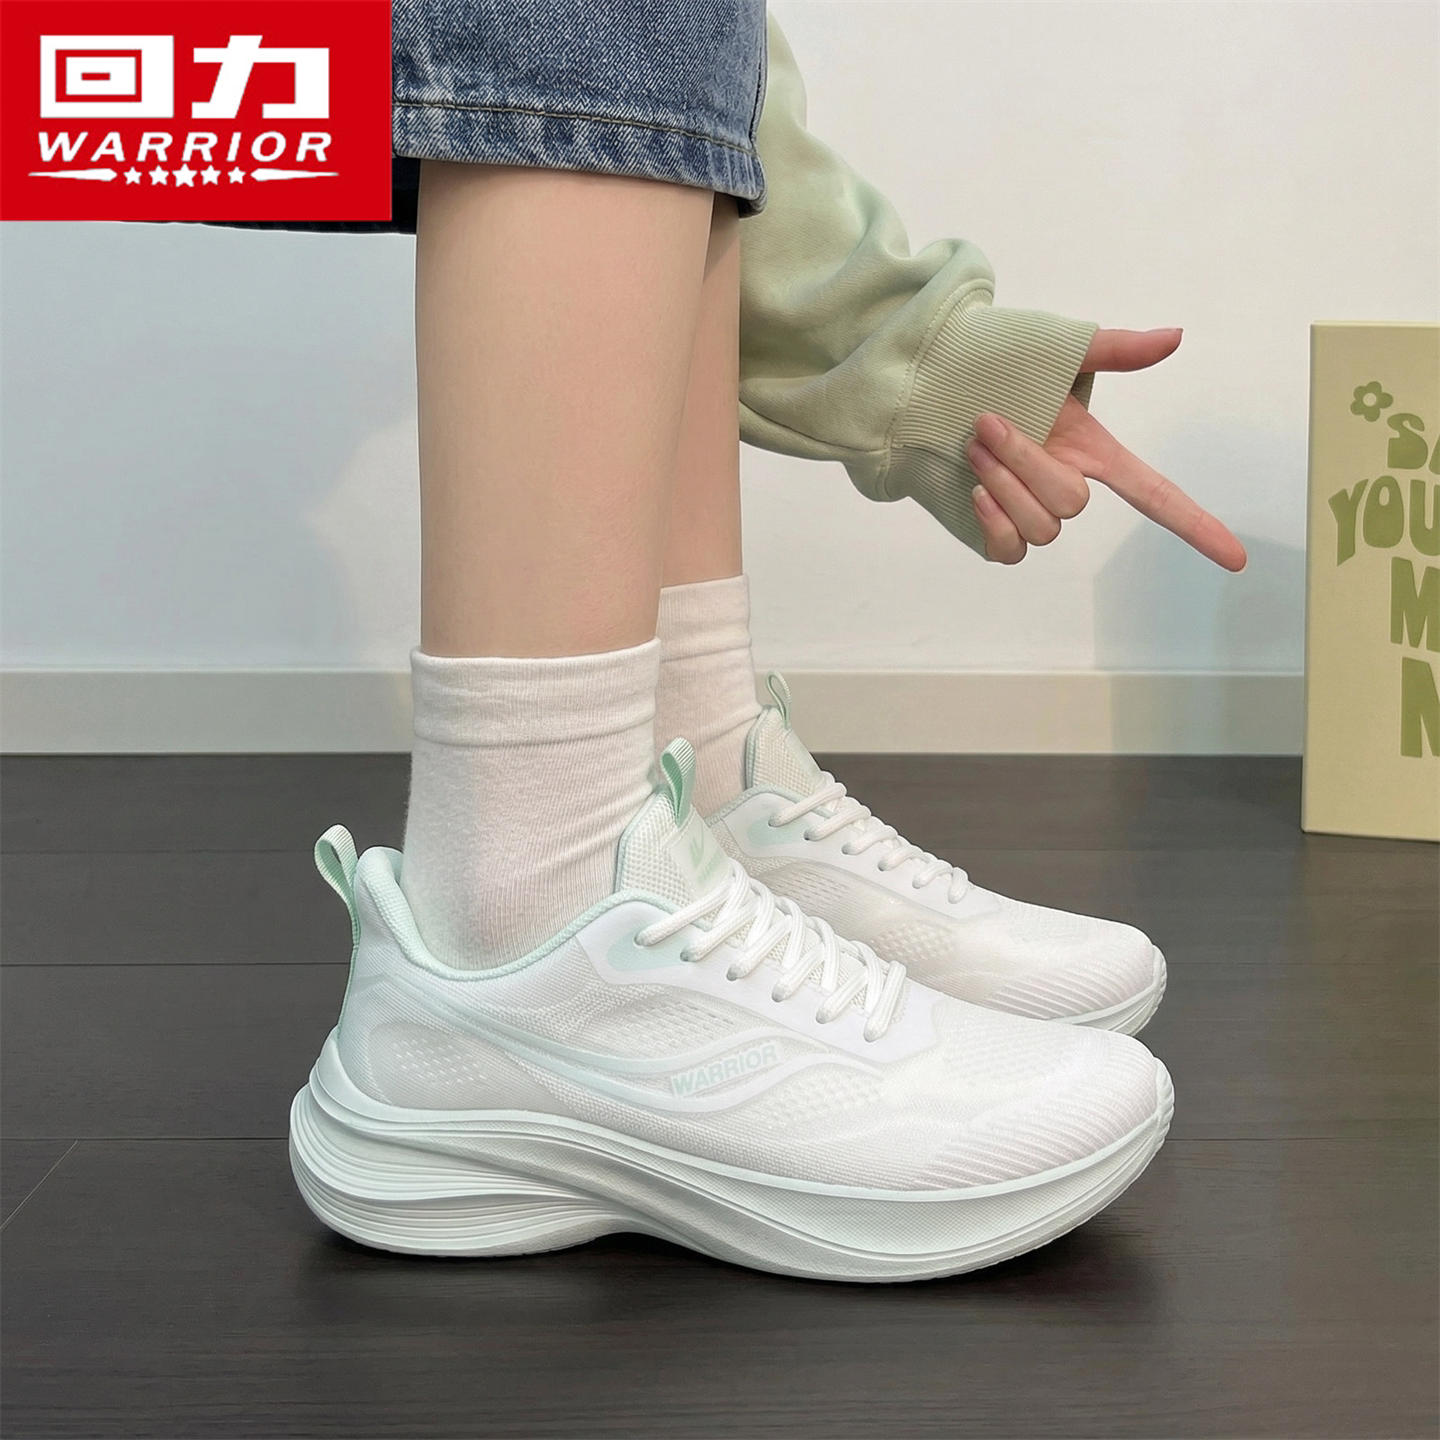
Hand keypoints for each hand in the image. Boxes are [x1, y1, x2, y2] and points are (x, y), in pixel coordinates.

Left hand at [966, 327, 1246, 571]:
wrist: (919, 382)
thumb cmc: (987, 357)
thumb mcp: (1055, 348)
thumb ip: (1114, 350)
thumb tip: (1174, 337)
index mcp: (1090, 449)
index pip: (1155, 494)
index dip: (1195, 524)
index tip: (1234, 558)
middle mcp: (1064, 482)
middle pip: (1073, 504)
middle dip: (1027, 463)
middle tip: (985, 422)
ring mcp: (1027, 510)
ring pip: (1041, 527)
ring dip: (1003, 484)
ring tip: (971, 444)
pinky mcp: (991, 529)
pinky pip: (1010, 551)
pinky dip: (995, 524)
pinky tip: (976, 492)